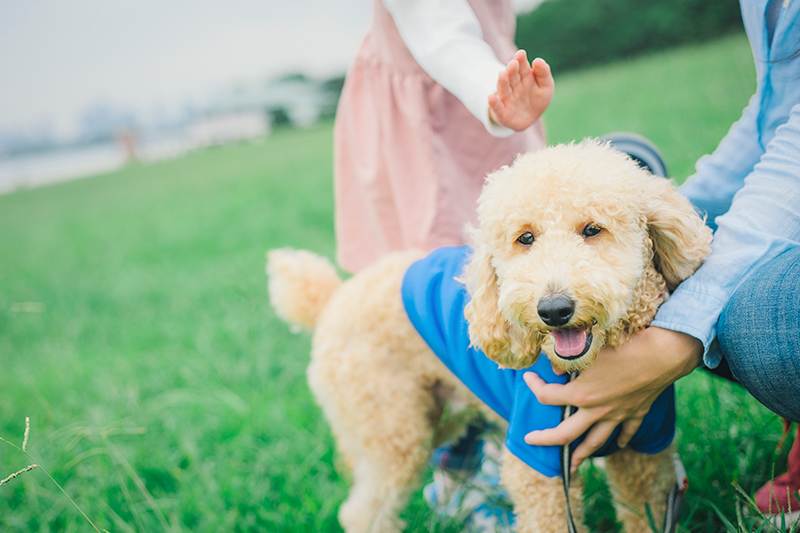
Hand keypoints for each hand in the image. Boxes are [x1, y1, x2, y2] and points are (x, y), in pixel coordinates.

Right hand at [488, 50, 553, 130]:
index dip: (521, 60)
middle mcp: (514, 86)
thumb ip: (543, 73)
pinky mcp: (502, 112)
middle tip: (513, 63)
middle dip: (512, 69)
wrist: (529, 119)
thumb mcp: (546, 87)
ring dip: (502, 82)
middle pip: (512, 76)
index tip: (521, 54)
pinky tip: (491, 98)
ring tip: (502, 74)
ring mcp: (507, 98)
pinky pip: (497, 107)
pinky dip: (494, 103)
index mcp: (524, 77)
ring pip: (504, 89)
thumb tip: (537, 60)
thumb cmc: (537, 100)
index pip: (522, 67)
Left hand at [522, 327, 702, 471]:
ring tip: (571, 464)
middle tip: (530, 440)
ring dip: (582, 454)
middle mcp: (596, 410)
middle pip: (565, 433)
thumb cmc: (623, 347)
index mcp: (580, 395)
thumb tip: (553, 367)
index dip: (533, 386)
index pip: (546, 396)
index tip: (527, 377)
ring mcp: (617, 415)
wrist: (661, 354)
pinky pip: (627, 432)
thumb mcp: (587, 349)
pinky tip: (617, 444)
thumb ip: (565, 359)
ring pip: (596, 441)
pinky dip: (621, 440)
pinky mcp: (636, 412)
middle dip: (545, 439)